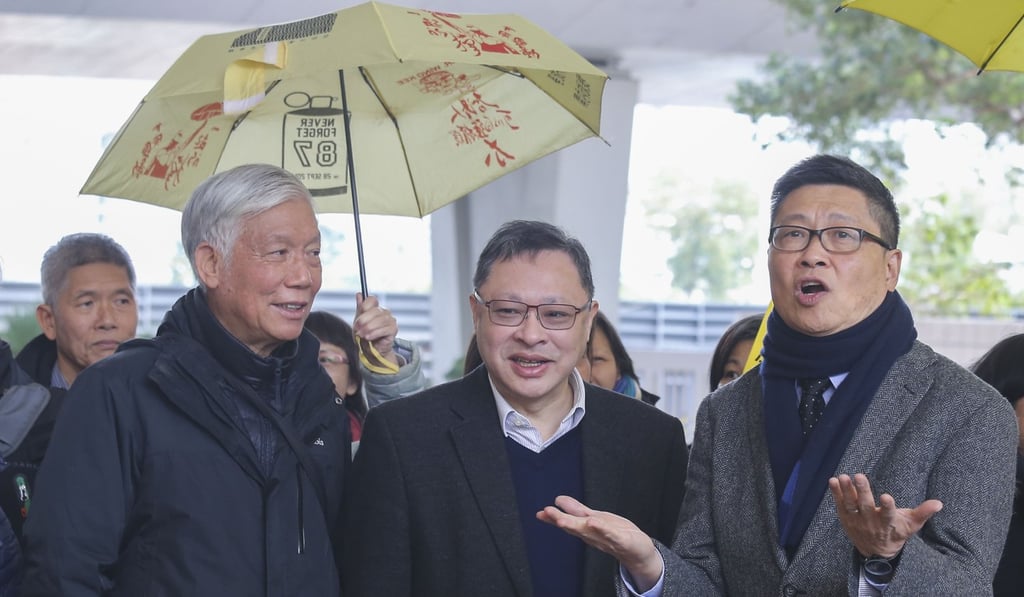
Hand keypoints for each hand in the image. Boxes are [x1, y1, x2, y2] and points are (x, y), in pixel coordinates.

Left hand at [353, 294, 398, 365]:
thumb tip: (359, 294)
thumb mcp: (358, 322)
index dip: (364, 307)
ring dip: (368, 328)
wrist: (371, 351)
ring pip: (380, 320)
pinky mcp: (394, 329)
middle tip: (357, 329)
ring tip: (362, 335)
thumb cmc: (365, 336)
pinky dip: (375, 333)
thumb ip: (359, 309)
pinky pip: (385, 329)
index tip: (357, 318)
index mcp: (376, 308)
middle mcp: (385, 312)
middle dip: (363, 320)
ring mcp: (390, 320)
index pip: (372, 299)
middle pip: (375, 310)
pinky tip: (368, 337)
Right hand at [537, 495, 662, 591]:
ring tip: (563, 519)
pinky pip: (611, 534)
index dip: (554, 517)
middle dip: (561, 520)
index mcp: (587, 528)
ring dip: (576, 526)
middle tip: (548, 513)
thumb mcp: (594, 518)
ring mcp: (607, 538)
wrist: (638, 552)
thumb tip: (559, 500)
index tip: (541, 512)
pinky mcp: (623, 540)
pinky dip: (602, 529)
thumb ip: (576, 510)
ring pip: (590, 532)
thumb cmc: (616, 534)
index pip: (568, 521)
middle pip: (576, 527)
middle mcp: (594, 535)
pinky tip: (594, 522)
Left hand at [829, 473, 942, 557]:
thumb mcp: (911, 525)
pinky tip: (833, 480)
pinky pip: (840, 505)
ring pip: (850, 505)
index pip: (888, 514)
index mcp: (888, 523)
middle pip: (866, 506)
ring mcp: (857, 521)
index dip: (887, 506)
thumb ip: (923, 513)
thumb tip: (939, 503)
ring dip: (846, 491)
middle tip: (859, 476)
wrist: (877, 553)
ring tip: (843, 477)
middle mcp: (871, 522)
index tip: (886, 496)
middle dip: (862, 491)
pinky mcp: (846, 519)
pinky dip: (836, 494)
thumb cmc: (896, 533)